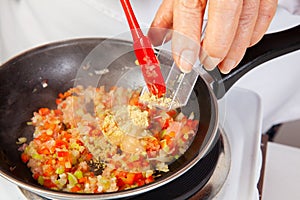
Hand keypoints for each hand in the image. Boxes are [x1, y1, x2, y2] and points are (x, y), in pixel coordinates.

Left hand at [148, 0, 277, 73]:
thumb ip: (169, 12)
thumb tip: (157, 35)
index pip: (191, 14)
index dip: (187, 44)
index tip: (185, 63)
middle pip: (225, 23)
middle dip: (215, 51)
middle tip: (207, 64)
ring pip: (248, 23)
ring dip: (236, 50)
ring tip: (224, 63)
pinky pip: (265, 14)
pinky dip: (254, 34)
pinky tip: (244, 44)